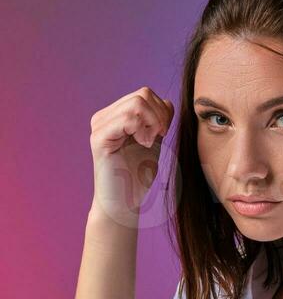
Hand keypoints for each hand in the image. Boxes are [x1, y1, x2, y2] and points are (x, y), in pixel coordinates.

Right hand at [89, 86, 173, 224]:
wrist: (124, 204)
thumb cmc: (137, 178)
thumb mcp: (154, 144)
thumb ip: (158, 123)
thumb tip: (167, 102)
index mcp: (115, 116)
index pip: (145, 95)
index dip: (162, 111)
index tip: (164, 134)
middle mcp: (104, 117)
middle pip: (143, 95)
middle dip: (160, 117)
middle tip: (159, 138)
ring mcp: (100, 126)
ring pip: (137, 104)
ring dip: (153, 124)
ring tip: (150, 143)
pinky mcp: (99, 138)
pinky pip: (126, 118)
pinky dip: (142, 130)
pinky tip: (143, 144)